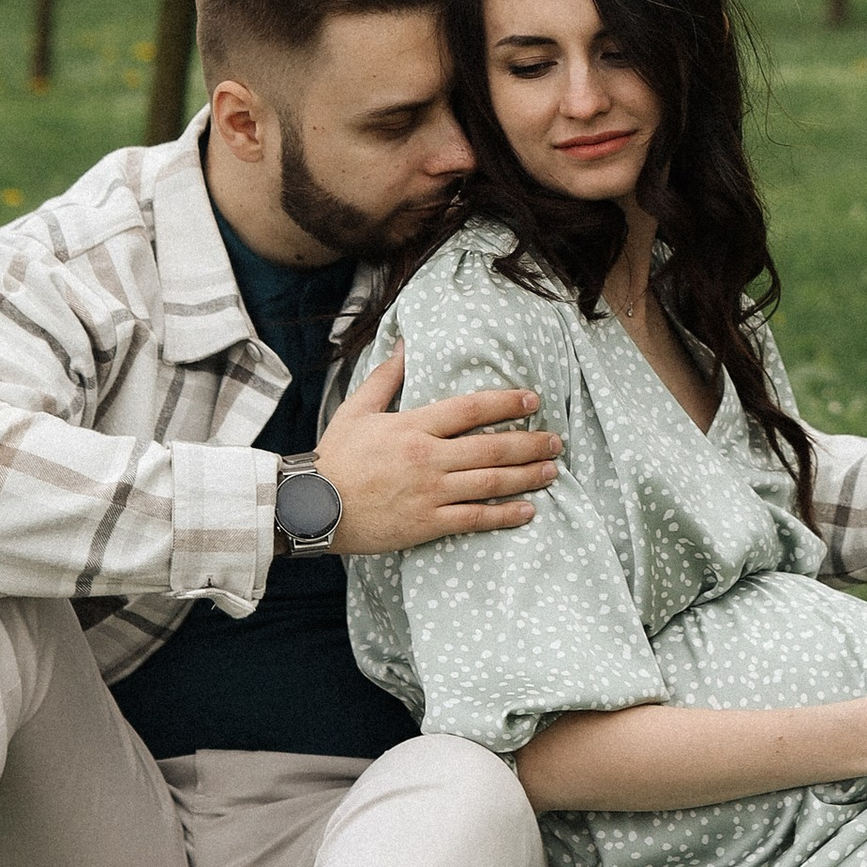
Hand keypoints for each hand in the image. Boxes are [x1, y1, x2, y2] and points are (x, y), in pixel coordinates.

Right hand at [313, 355, 562, 555]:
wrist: (311, 508)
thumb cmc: (335, 457)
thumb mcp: (357, 409)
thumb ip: (386, 376)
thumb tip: (405, 342)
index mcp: (412, 426)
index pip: (470, 408)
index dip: (506, 401)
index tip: (532, 399)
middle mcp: (427, 458)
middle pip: (491, 446)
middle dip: (530, 442)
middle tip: (556, 440)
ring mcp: (429, 493)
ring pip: (490, 481)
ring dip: (526, 476)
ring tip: (552, 470)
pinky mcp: (427, 524)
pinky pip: (474, 519)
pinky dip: (505, 515)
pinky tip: (528, 511)